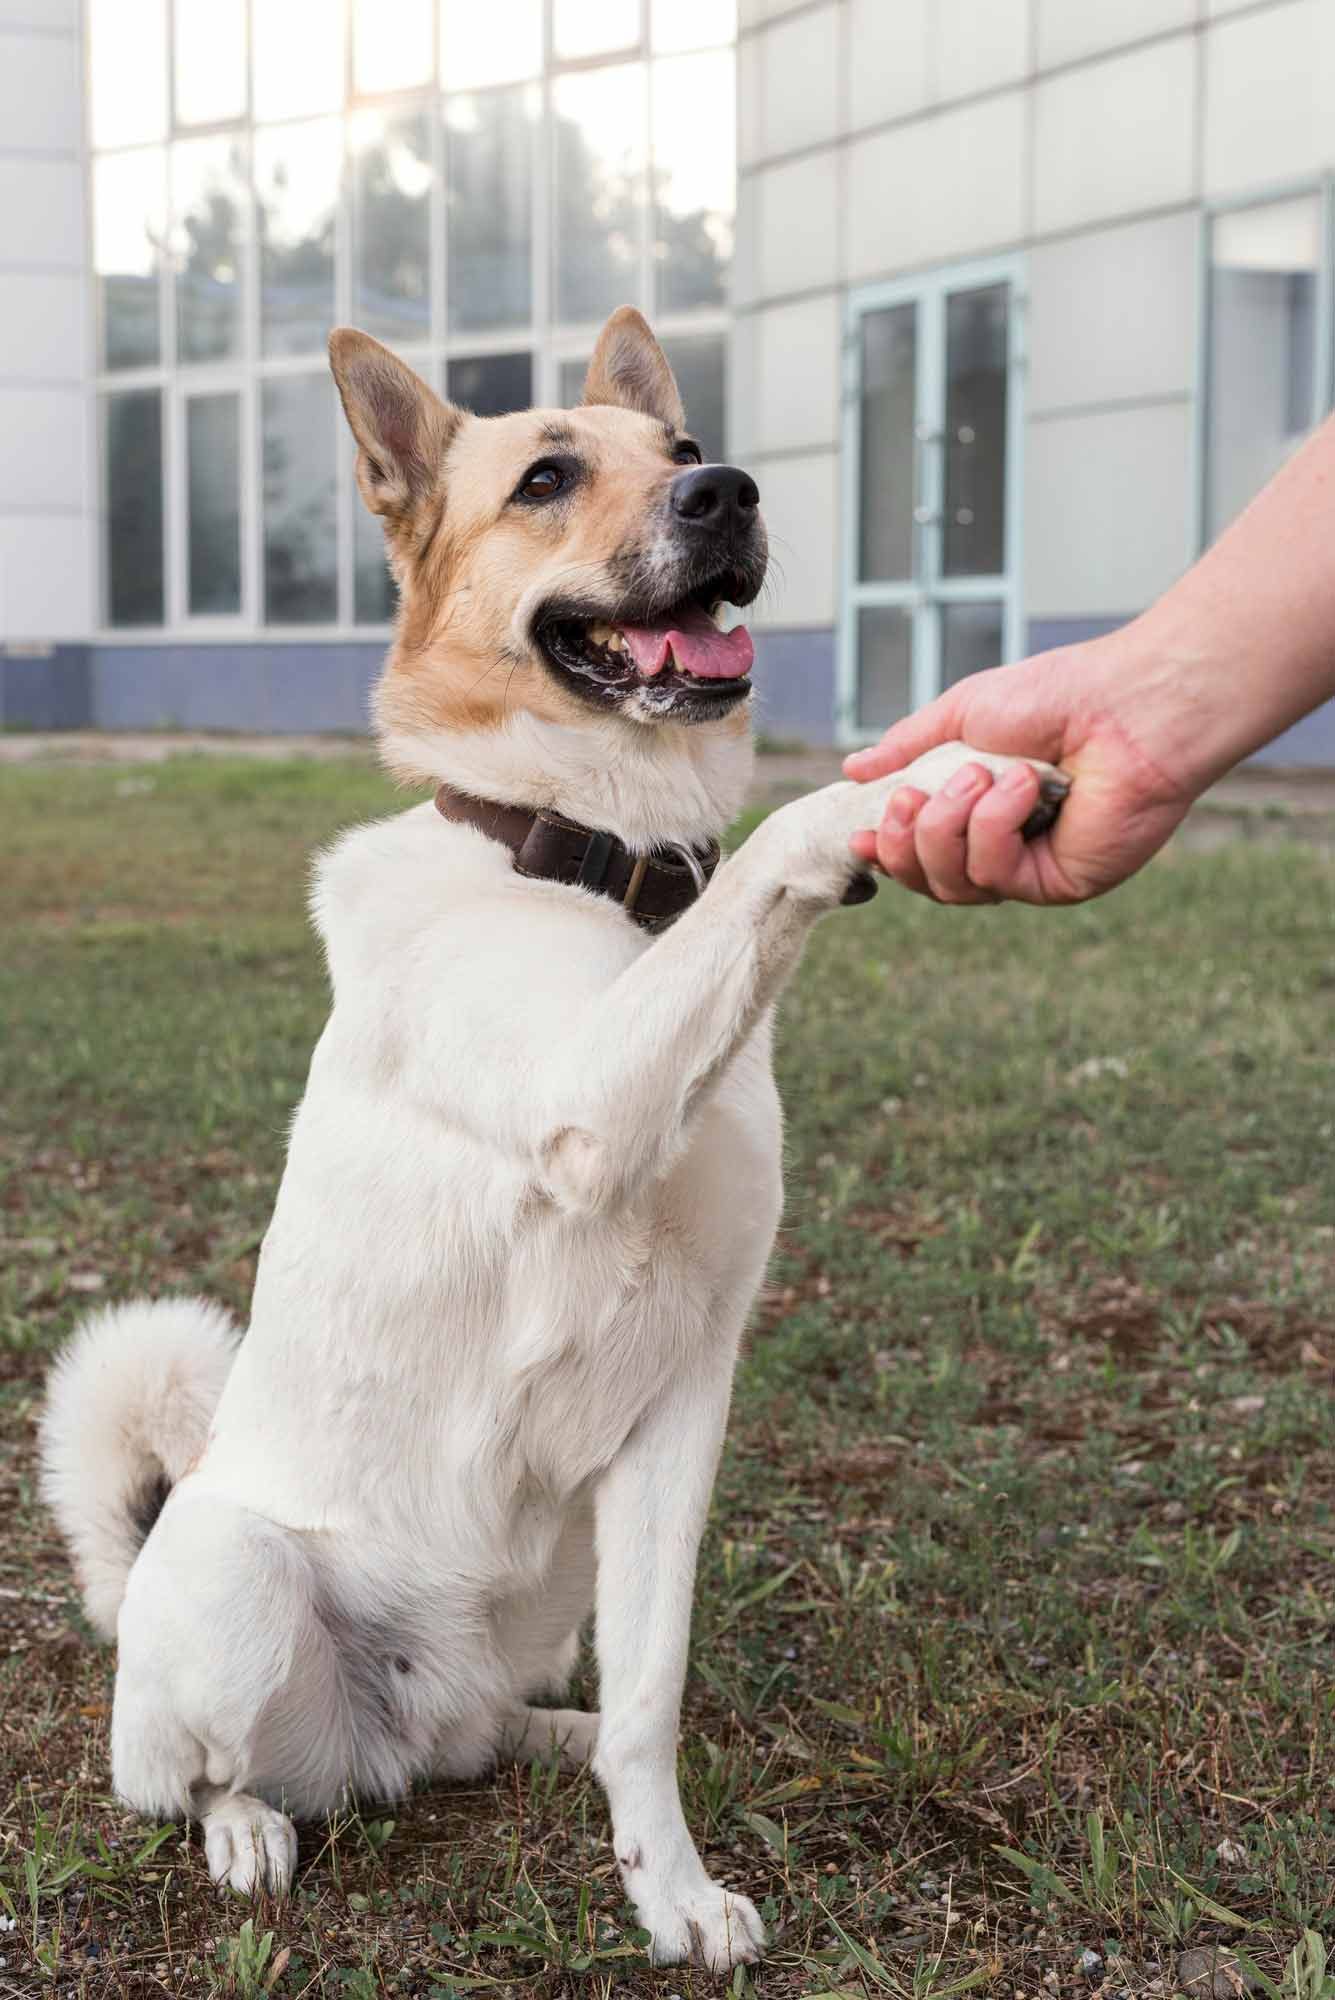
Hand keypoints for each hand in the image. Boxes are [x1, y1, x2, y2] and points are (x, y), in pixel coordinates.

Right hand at [841, 636, 1201, 905]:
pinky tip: (1021, 786)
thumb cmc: (1061, 696)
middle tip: (913, 796)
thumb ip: (907, 746)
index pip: (920, 853)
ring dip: (950, 826)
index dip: (886, 851)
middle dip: (907, 840)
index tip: (860, 832)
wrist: (1130, 700)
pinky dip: (994, 827)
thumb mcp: (963, 713)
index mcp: (980, 809)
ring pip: (953, 886)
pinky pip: (996, 877)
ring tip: (981, 774)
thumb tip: (854, 769)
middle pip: (927, 880)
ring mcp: (1032, 869)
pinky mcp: (1060, 882)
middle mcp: (1005, 846)